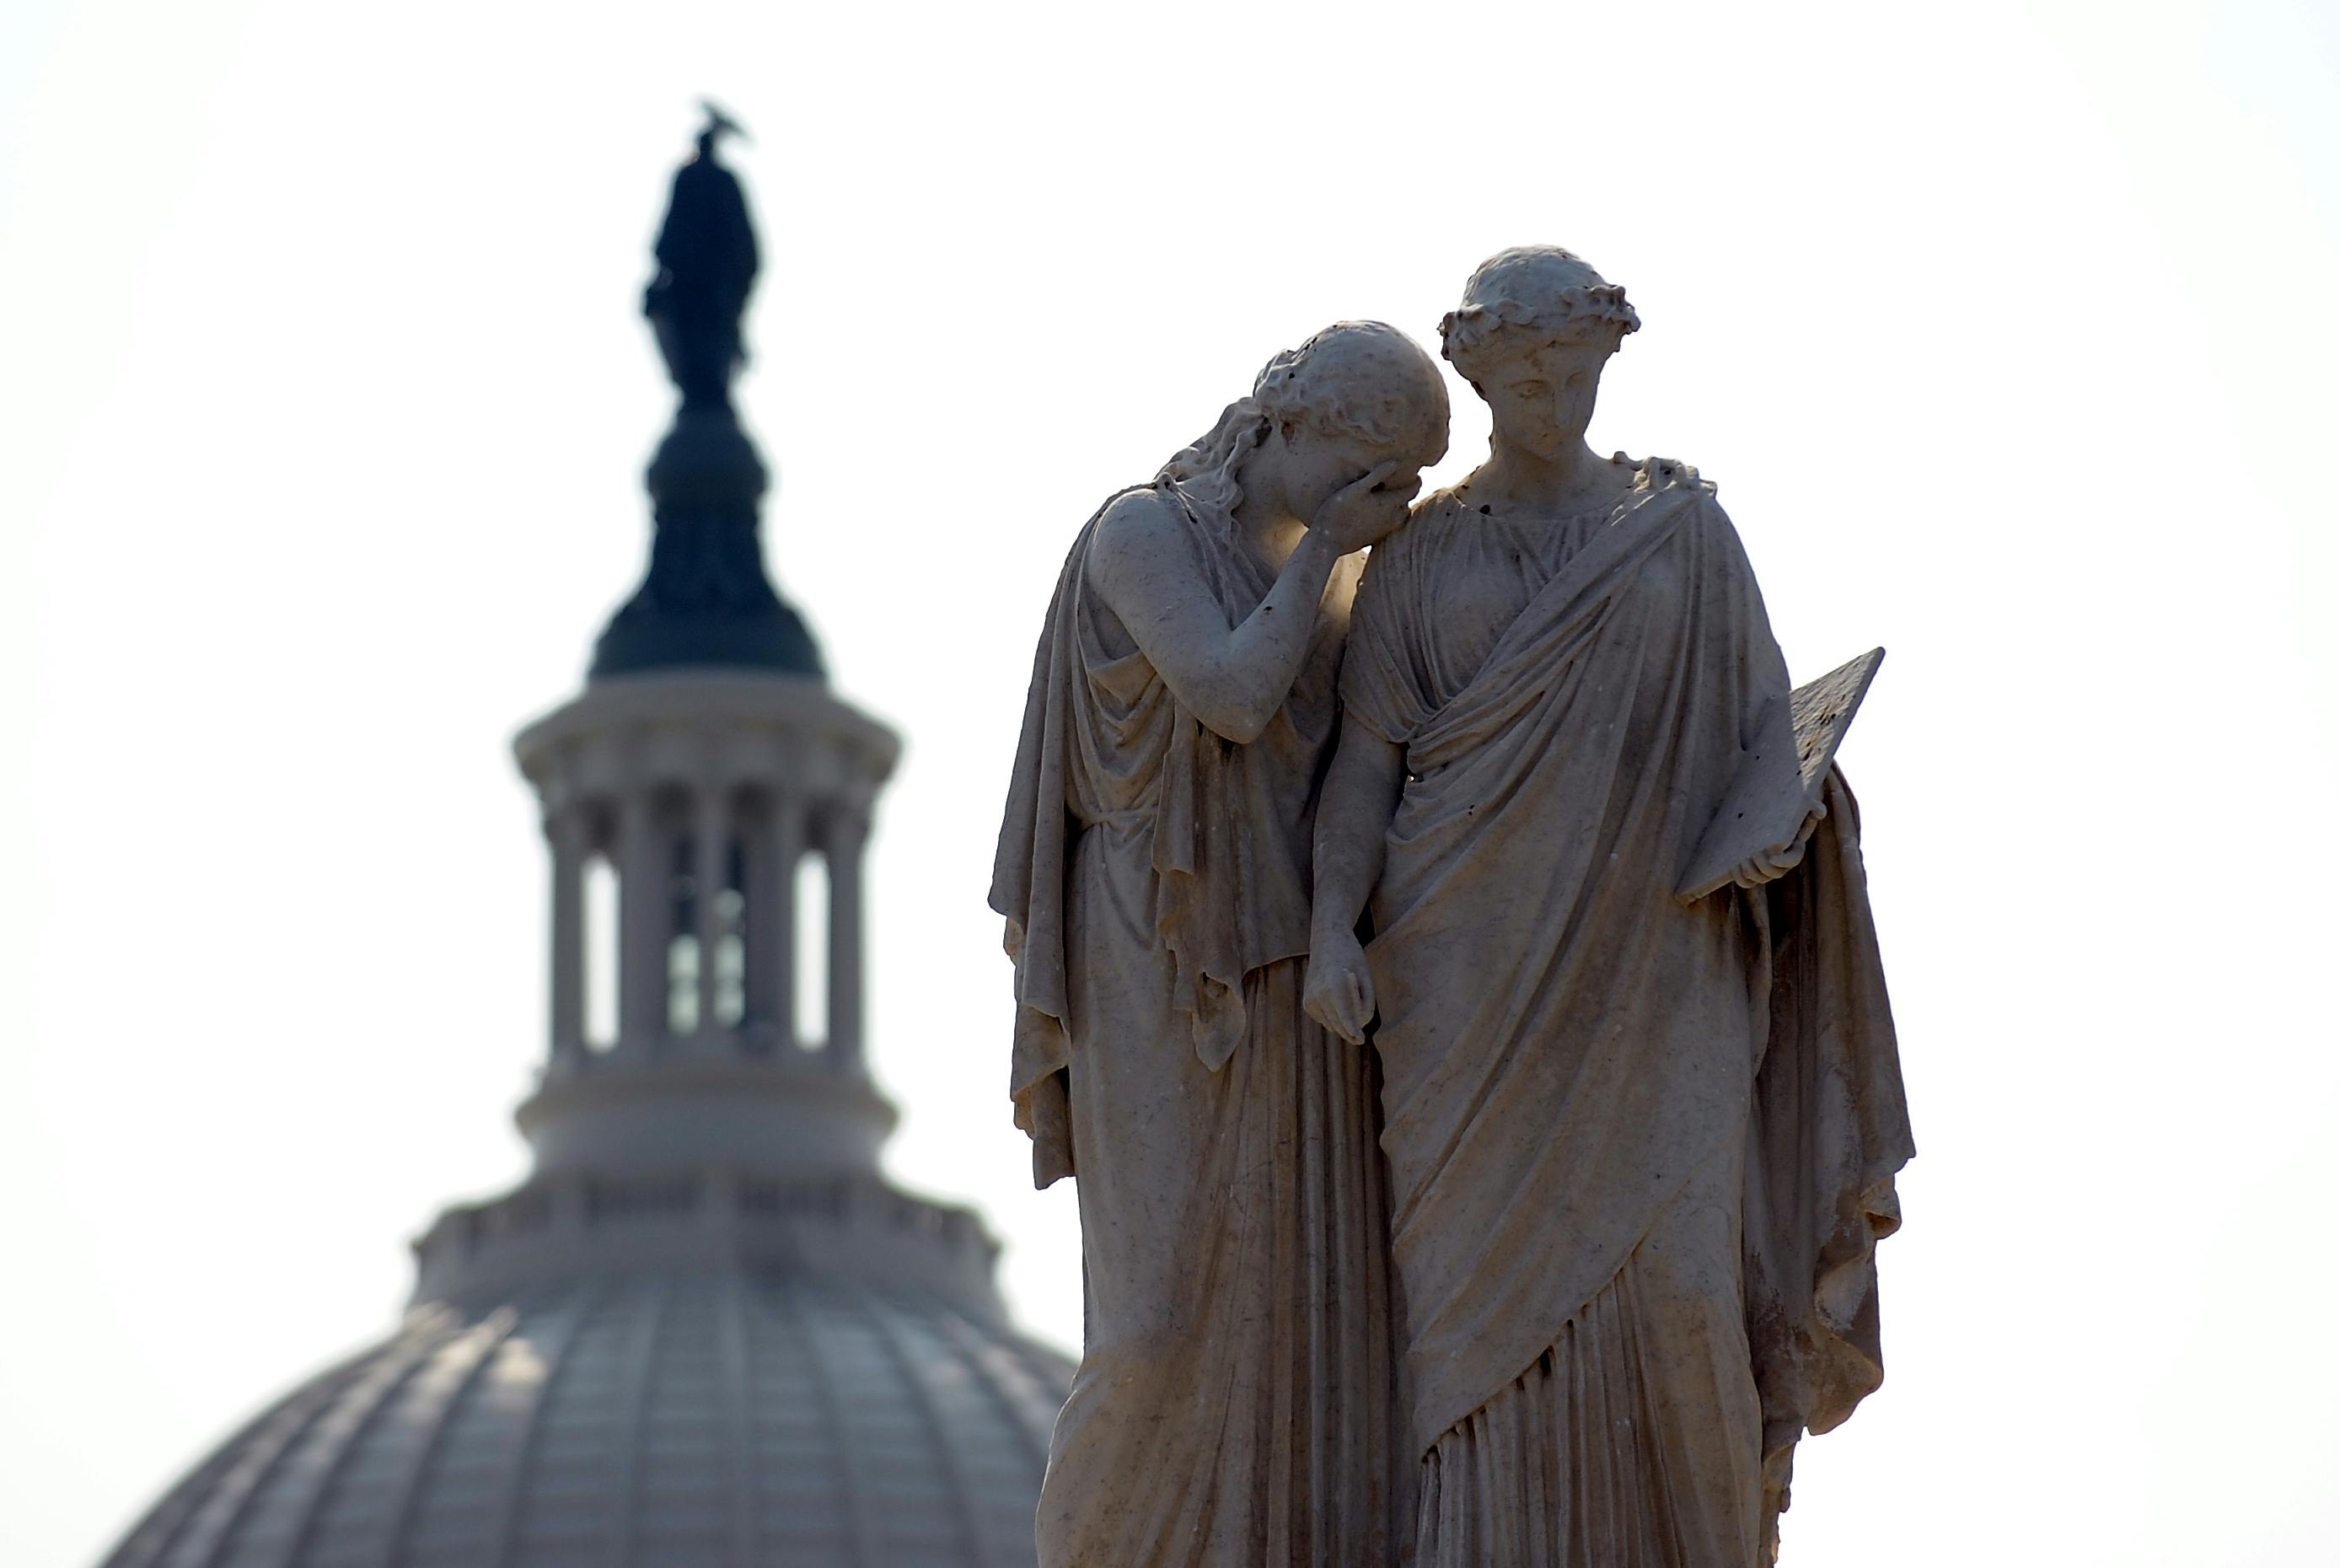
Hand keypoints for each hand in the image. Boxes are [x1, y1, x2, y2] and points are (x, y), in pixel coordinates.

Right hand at [1305, 927, 1375, 1043]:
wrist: (1327, 942)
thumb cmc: (1352, 957)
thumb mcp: (1366, 977)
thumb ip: (1367, 1003)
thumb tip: (1359, 1026)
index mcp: (1334, 984)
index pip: (1344, 1014)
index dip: (1353, 1030)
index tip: (1360, 1039)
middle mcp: (1318, 993)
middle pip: (1340, 1024)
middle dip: (1353, 1030)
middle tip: (1361, 1036)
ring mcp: (1310, 999)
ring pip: (1333, 1025)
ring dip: (1345, 1022)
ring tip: (1349, 1000)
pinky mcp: (1307, 1004)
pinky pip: (1327, 1021)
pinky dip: (1335, 1017)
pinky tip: (1337, 1000)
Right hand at [1311, 461, 1418, 554]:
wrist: (1328, 540)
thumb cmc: (1340, 510)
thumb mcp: (1357, 488)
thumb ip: (1378, 474)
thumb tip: (1396, 462)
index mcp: (1391, 503)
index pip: (1413, 490)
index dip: (1416, 480)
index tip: (1415, 474)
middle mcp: (1392, 518)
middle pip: (1407, 503)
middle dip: (1406, 494)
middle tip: (1400, 484)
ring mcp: (1385, 530)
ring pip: (1400, 516)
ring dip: (1398, 507)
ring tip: (1388, 498)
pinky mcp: (1376, 538)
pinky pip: (1389, 526)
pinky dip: (1389, 517)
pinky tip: (1376, 513)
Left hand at [1728, 797, 1827, 888]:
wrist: (1760, 812)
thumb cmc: (1784, 808)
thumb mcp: (1801, 804)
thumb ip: (1812, 806)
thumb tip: (1819, 812)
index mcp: (1794, 849)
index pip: (1793, 860)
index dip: (1785, 862)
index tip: (1773, 857)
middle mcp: (1781, 862)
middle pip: (1774, 873)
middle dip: (1762, 866)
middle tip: (1752, 851)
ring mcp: (1765, 868)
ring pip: (1758, 879)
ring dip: (1749, 871)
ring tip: (1742, 858)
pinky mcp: (1750, 870)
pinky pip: (1746, 882)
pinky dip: (1739, 877)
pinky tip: (1733, 864)